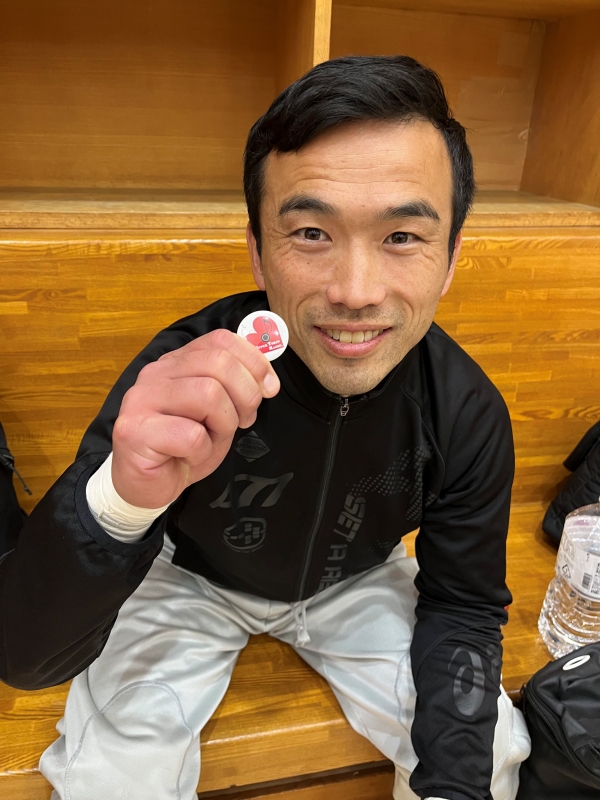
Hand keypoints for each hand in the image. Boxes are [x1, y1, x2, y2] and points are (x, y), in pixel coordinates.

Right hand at [111, 329, 279, 507]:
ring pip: (208, 393)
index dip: (254, 362)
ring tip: (210, 440)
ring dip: (223, 424)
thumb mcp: (220, 412)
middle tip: (242, 421)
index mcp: (177, 362)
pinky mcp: (134, 430)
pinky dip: (202, 451)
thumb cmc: (184, 448)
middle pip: (219, 362)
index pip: (220, 340)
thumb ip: (237, 388)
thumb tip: (267, 381)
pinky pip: (191, 435)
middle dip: (245, 396)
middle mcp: (156, 373)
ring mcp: (141, 399)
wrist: (147, 486)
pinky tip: (187, 457)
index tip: (268, 389)